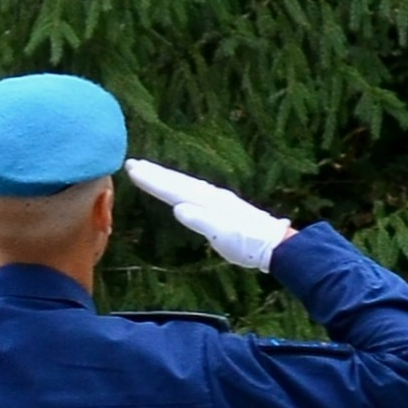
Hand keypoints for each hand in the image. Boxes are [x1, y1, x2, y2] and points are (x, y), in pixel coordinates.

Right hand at [126, 158, 295, 273]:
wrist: (275, 243)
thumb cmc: (248, 243)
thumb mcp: (223, 235)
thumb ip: (201, 220)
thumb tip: (177, 207)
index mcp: (207, 202)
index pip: (174, 188)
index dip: (153, 180)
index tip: (133, 169)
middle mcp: (211, 196)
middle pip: (177, 181)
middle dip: (154, 173)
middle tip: (132, 163)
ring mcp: (217, 199)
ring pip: (185, 183)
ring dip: (166, 176)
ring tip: (149, 169)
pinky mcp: (221, 205)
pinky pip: (194, 189)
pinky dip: (181, 184)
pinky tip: (180, 186)